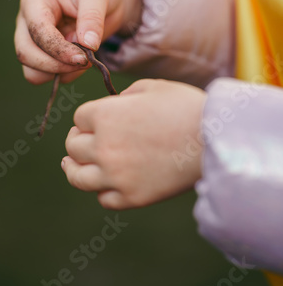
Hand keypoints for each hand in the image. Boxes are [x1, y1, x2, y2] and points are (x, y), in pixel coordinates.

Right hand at [14, 0, 141, 83]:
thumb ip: (92, 16)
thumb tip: (88, 45)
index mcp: (35, 1)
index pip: (36, 32)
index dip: (57, 49)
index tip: (83, 58)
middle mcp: (29, 23)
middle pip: (26, 54)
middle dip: (54, 65)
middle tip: (86, 62)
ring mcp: (37, 41)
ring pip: (33, 71)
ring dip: (60, 72)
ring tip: (87, 59)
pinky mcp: (50, 55)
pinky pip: (52, 76)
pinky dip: (69, 74)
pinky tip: (86, 59)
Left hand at [63, 79, 206, 209]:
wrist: (215, 140)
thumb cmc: (185, 107)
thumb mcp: (153, 87)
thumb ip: (125, 95)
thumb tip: (115, 104)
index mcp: (105, 116)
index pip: (78, 118)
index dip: (88, 117)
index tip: (96, 119)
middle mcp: (104, 147)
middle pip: (73, 147)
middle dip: (78, 139)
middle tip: (82, 139)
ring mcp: (116, 175)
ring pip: (77, 177)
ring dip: (73, 168)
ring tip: (70, 165)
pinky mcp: (132, 197)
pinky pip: (104, 198)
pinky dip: (102, 190)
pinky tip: (104, 183)